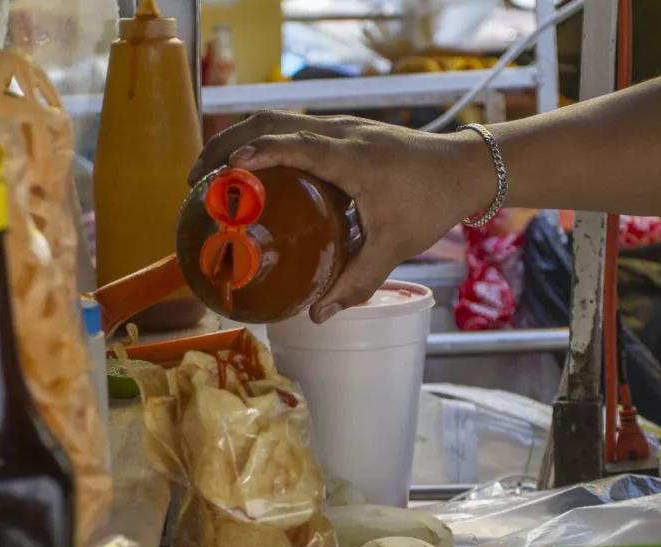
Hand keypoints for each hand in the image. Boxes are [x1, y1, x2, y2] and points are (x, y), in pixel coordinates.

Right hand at [190, 112, 494, 322]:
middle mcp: (341, 133)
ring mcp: (340, 126)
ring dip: (238, 138)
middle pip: (272, 122)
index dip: (260, 154)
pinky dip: (260, 139)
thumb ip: (357, 282)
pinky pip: (291, 124)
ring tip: (209, 172)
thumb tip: (318, 315)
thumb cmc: (431, 204)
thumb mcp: (395, 247)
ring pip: (277, 117)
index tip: (226, 171)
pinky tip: (247, 168)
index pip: (297, 145)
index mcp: (353, 158)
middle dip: (227, 145)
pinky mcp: (341, 130)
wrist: (464, 168)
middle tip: (196, 179)